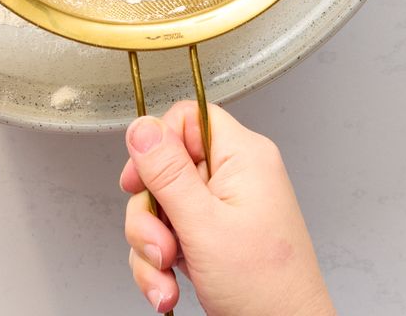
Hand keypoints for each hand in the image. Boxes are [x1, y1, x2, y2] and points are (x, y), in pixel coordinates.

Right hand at [119, 102, 334, 315]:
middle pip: (164, 169)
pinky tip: (168, 287)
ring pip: (160, 208)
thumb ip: (168, 172)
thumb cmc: (265, 286)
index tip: (140, 181)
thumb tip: (142, 127)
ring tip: (166, 275)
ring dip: (151, 247)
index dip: (157, 146)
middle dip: (150, 214)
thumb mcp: (204, 224)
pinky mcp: (210, 237)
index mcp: (243, 157)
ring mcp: (220, 210)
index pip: (187, 118)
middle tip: (161, 244)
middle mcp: (233, 177)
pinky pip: (167, 235)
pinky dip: (159, 265)